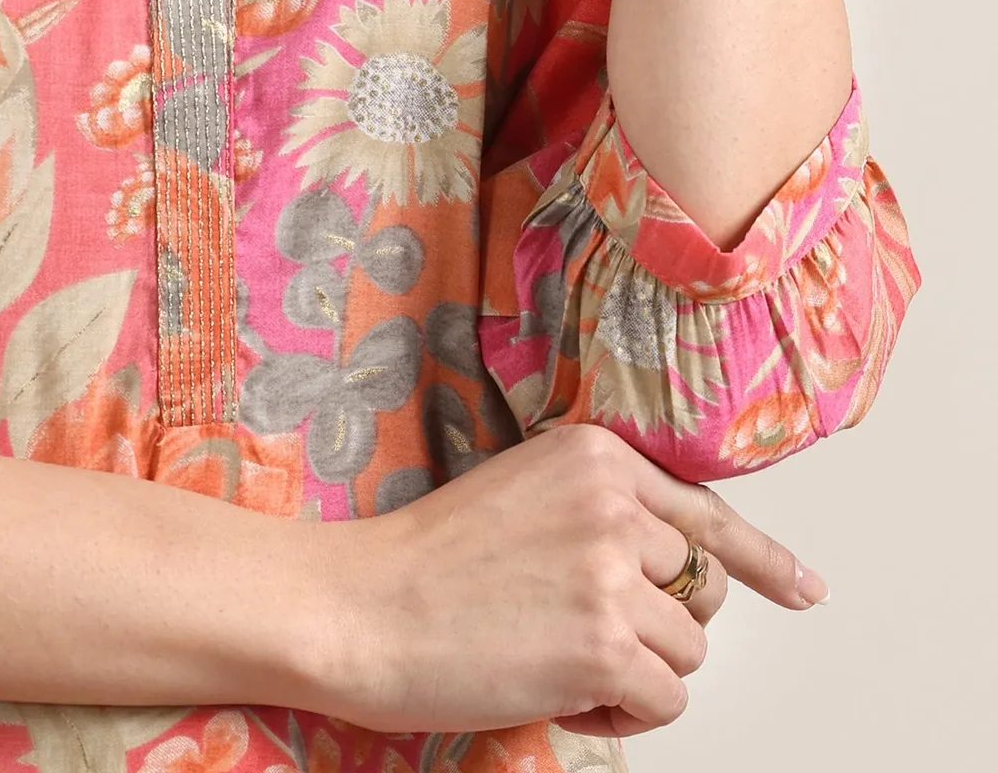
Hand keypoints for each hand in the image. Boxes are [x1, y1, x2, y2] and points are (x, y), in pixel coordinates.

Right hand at [314, 423, 825, 739]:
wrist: (360, 606)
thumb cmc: (425, 560)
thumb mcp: (523, 495)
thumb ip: (600, 512)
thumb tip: (677, 570)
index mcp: (593, 454)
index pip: (706, 511)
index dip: (764, 558)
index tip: (805, 588)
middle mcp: (614, 502)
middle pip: (704, 588)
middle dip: (663, 624)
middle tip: (590, 636)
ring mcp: (612, 572)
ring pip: (688, 650)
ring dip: (636, 671)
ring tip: (555, 657)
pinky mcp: (606, 644)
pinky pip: (665, 699)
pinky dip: (620, 711)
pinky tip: (557, 688)